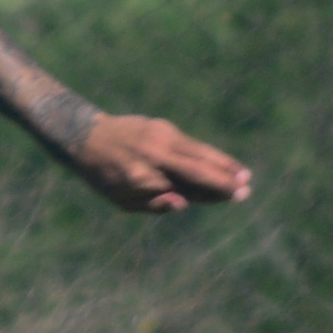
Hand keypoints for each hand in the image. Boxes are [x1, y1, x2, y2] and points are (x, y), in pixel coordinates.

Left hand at [73, 113, 251, 214]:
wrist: (86, 136)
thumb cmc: (105, 176)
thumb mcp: (121, 200)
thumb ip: (153, 205)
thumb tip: (184, 204)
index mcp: (140, 177)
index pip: (183, 188)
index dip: (208, 194)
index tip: (230, 198)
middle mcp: (152, 155)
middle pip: (195, 168)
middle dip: (222, 180)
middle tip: (245, 191)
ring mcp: (159, 138)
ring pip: (198, 153)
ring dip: (223, 165)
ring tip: (245, 177)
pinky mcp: (163, 127)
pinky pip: (191, 145)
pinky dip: (210, 155)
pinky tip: (226, 164)